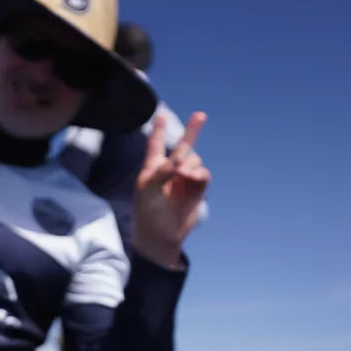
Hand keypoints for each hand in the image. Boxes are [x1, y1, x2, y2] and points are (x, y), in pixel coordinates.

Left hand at [133, 111, 208, 269]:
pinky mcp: (196, 190)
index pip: (155, 144)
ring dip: (190, 164)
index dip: (158, 130)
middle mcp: (170, 170)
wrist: (161, 235)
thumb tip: (179, 161)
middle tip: (201, 115)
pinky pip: (203, 174)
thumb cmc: (148, 211)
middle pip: (183, 146)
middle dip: (192, 130)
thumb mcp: (147, 190)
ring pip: (194, 160)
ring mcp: (184, 179)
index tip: (160, 116)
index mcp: (152, 167)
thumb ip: (161, 172)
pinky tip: (191, 179)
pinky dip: (199, 174)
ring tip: (182, 176)